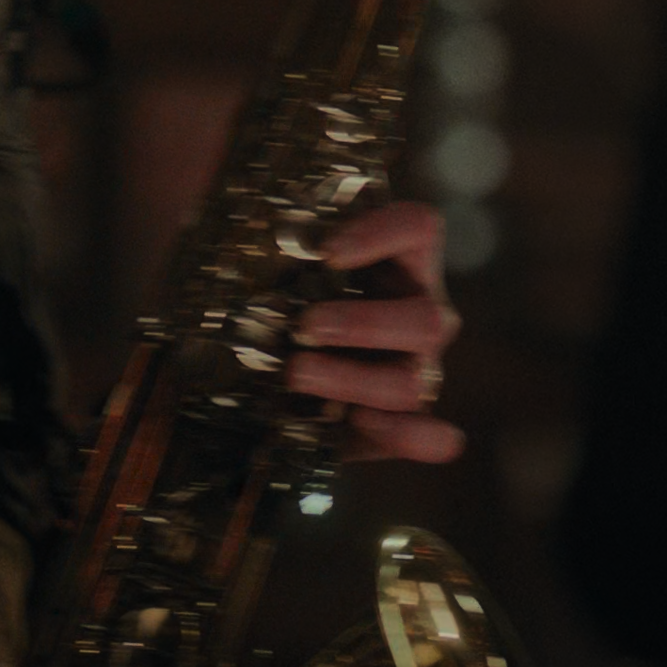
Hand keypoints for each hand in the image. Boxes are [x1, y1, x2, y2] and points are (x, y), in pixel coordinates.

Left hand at [287, 200, 465, 464]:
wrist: (277, 369)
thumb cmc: (284, 297)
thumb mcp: (277, 267)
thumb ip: (271, 248)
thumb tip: (237, 234)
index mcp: (403, 261)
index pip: (418, 228)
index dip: (382, 235)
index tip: (326, 252)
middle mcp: (420, 314)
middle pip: (427, 320)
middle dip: (364, 325)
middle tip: (305, 326)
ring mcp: (417, 370)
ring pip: (412, 382)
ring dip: (353, 380)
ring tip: (295, 374)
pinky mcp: (402, 423)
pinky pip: (428, 438)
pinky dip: (406, 436)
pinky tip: (361, 422)